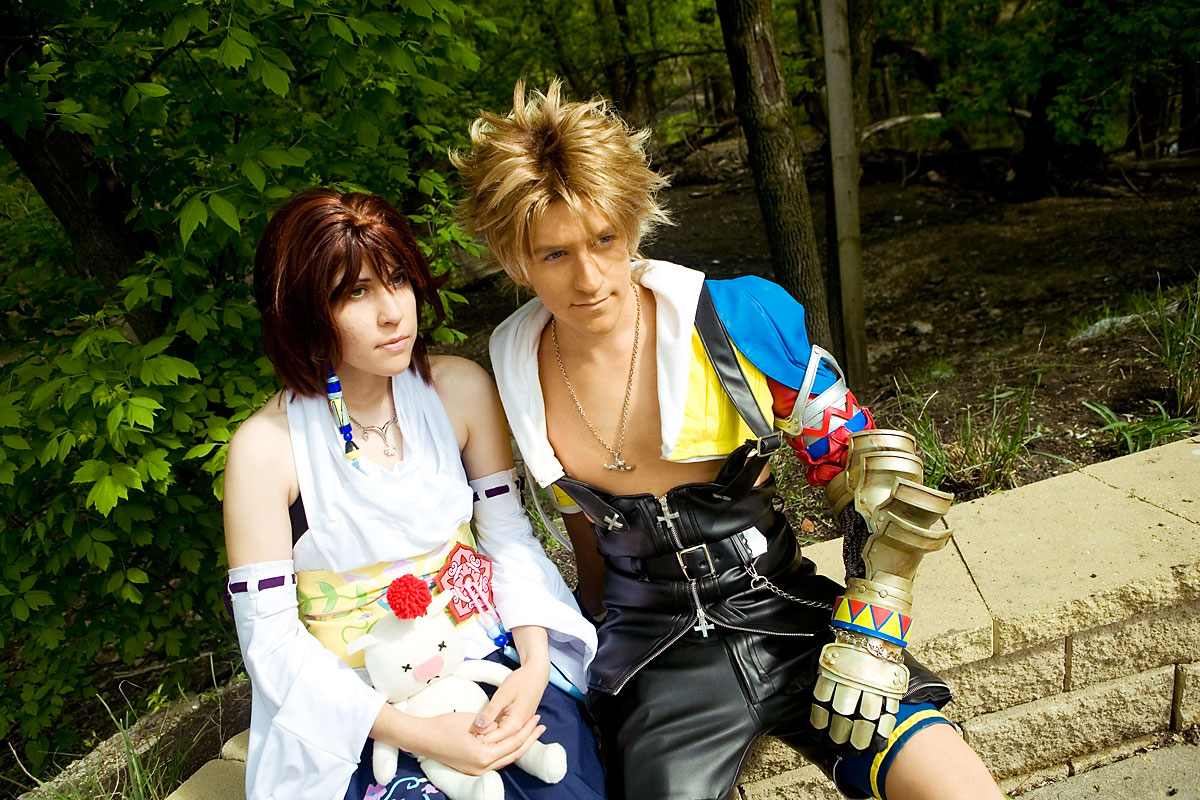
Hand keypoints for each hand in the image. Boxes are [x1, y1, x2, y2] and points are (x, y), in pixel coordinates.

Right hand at [410, 711, 545, 775]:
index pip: (514, 743)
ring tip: (531, 732)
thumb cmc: (444, 726)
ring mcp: (477, 770)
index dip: (527, 730)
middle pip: (514, 754)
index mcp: (484, 756)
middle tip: (541, 726)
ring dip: (520, 745)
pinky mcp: (472, 769)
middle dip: (529, 739)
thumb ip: (493, 726)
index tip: (537, 718)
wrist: (422, 738)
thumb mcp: (472, 721)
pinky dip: (507, 749)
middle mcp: (482, 768)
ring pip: (506, 759)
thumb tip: (509, 725)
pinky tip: (512, 740)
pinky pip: (496, 760)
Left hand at [470, 660, 550, 742]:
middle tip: (470, 731)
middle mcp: (520, 729)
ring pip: (502, 739)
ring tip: (476, 730)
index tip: (468, 732)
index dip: (479, 737)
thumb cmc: (522, 681)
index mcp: (515, 724)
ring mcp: (521, 727)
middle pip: (499, 742)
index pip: (494, 739)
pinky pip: (506, 734)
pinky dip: (496, 732)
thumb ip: (490, 711)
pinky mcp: (519, 724)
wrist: (536, 675)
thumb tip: (477, 725)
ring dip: (490, 736)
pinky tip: (487, 728)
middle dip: (484, 738)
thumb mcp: (502, 695)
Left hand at [809, 640, 907, 752]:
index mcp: (833, 674)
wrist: (871, 632)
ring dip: (860, 738)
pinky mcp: (890, 689)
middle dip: (839, 734)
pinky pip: (888, 714)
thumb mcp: (820, 657)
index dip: (820, 723)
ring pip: (866, 718)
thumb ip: (806, 677)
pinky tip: (876, 746)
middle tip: (836, 744)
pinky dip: (883, 732)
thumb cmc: (841, 647)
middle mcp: (852, 681)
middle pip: (844, 714)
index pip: (823, 703)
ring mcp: (873, 686)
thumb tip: (789, 691)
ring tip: (854, 750)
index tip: (819, 736)